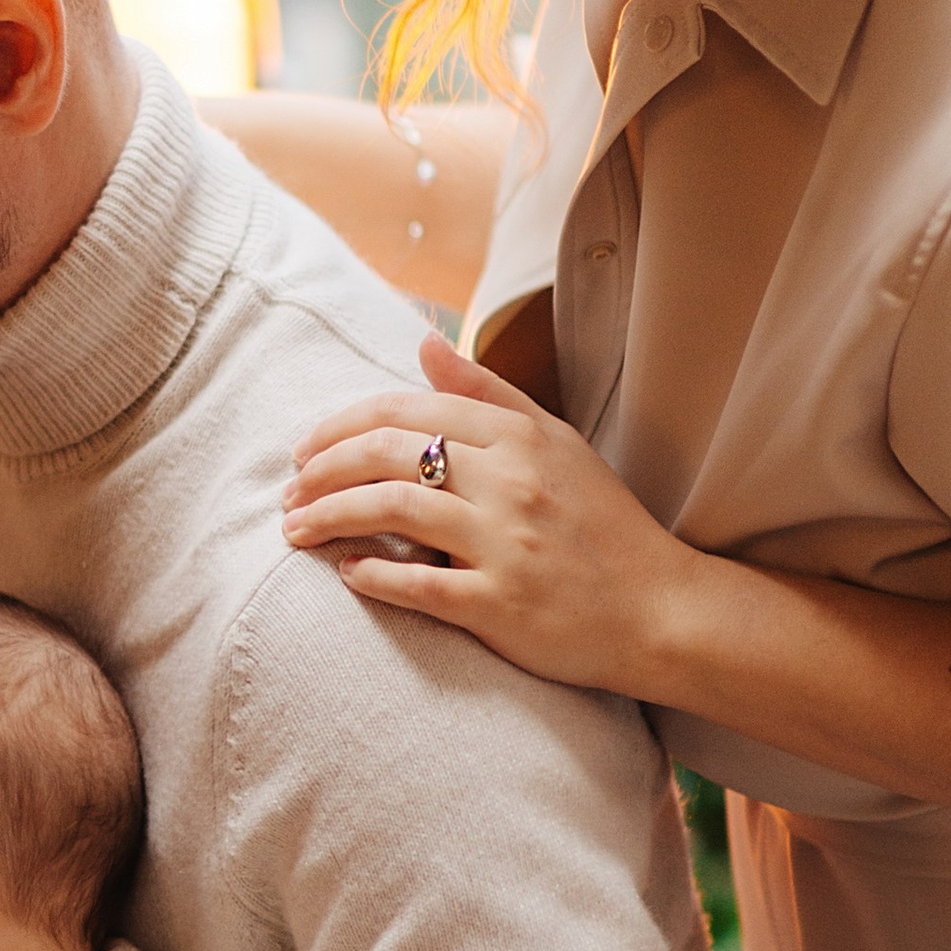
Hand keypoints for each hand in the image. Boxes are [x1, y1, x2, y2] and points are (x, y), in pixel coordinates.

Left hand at [282, 330, 696, 694]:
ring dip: (327, 516)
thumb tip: (423, 339)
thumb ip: (487, 391)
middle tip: (289, 491)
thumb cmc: (602, 526)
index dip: (341, 425)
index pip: (406, 408)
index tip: (306, 449)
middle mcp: (510, 481)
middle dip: (320, 469)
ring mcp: (505, 542)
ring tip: (295, 529)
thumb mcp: (556, 443)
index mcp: (520, 437)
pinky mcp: (499, 604)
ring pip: (389, 509)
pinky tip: (347, 573)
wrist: (661, 611)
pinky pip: (415, 583)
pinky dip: (370, 575)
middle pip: (385, 453)